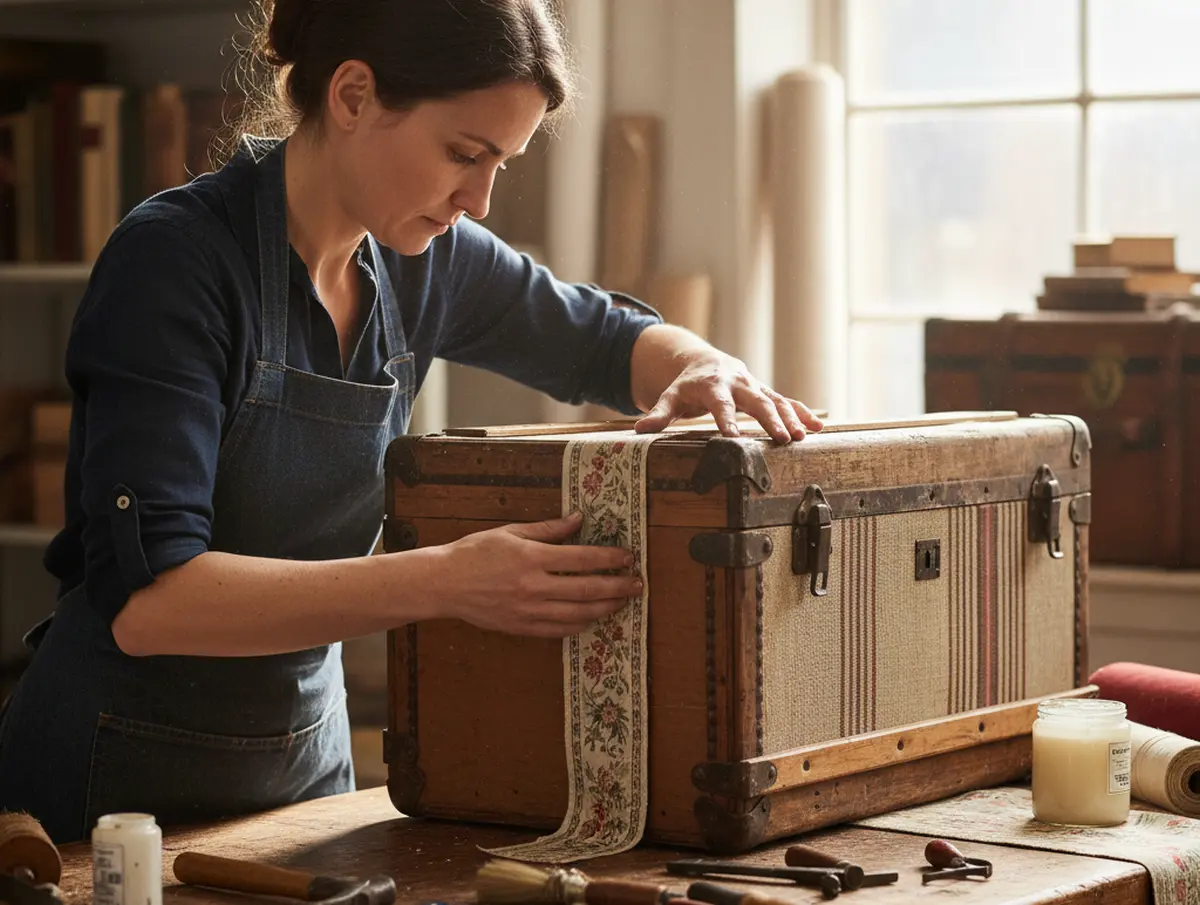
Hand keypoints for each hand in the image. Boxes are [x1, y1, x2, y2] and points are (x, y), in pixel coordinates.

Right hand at [436, 512, 639, 637]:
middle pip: (587, 589)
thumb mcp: (511, 532)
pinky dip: (580, 624)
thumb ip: (548, 529)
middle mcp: (534, 587)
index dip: (609, 558)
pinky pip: (560, 630)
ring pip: (578, 614)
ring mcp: (529, 611)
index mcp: (532, 558)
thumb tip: (578, 520)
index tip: (628, 557)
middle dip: (618, 587)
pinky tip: (592, 618)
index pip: (582, 559)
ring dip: (605, 608)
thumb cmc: (475, 552)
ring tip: (621, 602)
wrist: (445, 584)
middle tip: (638, 585)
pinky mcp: (522, 628)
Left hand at [634, 347, 822, 443]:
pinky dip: (802, 413)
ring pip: (776, 401)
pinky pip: (787, 402)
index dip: (726, 420)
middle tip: (783, 439)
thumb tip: (639, 431)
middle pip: (757, 401)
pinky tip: (818, 429)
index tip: (732, 437)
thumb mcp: (670, 397)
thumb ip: (658, 414)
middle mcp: (737, 383)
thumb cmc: (686, 386)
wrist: (704, 363)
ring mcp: (754, 387)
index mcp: (712, 385)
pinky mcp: (765, 392)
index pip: (720, 404)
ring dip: (791, 418)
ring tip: (803, 438)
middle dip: (771, 419)